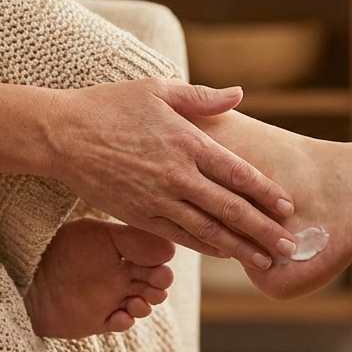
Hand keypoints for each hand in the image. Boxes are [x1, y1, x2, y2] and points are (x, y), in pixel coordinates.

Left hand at [23, 217, 175, 338]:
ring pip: (142, 304)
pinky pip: (120, 323)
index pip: (153, 257)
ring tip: (138, 302)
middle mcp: (117, 275)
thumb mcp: (97, 234)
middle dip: (159, 285)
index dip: (161, 262)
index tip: (161, 264)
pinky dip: (126, 321)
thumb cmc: (60, 248)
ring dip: (147, 304)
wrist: (25, 276)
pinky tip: (120, 316)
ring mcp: (108, 298)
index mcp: (120, 251)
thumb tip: (169, 246)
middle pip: (153, 282)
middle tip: (157, 284)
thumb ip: (132, 238)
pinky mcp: (97, 320)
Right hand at [46, 79, 296, 267]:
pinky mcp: (139, 216)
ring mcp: (157, 200)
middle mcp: (176, 176)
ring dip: (239, 248)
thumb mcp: (157, 90)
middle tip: (289, 247)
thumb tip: (239, 94)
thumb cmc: (110, 106)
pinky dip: (205, 247)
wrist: (62, 136)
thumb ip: (201, 96)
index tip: (288, 207)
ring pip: (207, 231)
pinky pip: (180, 237)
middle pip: (228, 209)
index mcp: (186, 142)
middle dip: (262, 230)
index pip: (236, 173)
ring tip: (265, 261)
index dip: (265, 192)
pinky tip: (225, 254)